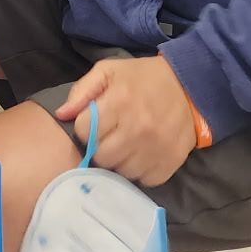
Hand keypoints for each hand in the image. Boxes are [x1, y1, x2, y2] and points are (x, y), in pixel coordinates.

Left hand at [57, 54, 196, 186]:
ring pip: (122, 171)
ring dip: (120, 161)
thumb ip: (82, 91)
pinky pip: (144, 180)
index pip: (84, 132)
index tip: (94, 123)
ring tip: (126, 144)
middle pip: (101, 156)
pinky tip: (142, 154)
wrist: (188, 87)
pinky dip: (141, 171)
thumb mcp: (109, 71)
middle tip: (110, 136)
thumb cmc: (142, 78)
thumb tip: (62, 115)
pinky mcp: (170, 162)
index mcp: (119, 101)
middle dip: (101, 147)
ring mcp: (155, 147)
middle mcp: (137, 127)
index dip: (85, 129)